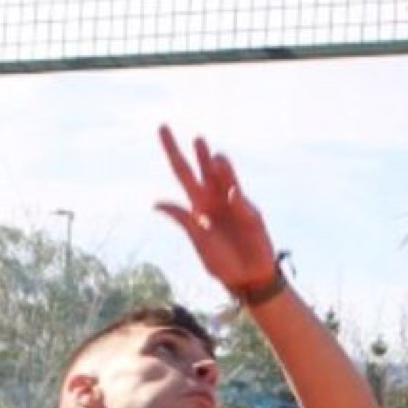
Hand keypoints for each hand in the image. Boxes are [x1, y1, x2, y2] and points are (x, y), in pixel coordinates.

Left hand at [154, 127, 277, 298]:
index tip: (163, 128)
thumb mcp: (198, 240)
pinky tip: (232, 195)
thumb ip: (182, 219)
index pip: (182, 172)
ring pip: (225, 177)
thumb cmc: (221, 262)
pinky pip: (240, 200)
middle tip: (197, 139)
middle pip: (205, 170)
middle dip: (201, 154)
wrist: (247, 279)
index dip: (172, 151)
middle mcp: (214, 200)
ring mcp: (234, 204)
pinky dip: (235, 197)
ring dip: (220, 166)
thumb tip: (156, 202)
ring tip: (213, 156)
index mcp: (197, 206)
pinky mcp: (251, 212)